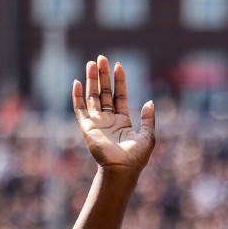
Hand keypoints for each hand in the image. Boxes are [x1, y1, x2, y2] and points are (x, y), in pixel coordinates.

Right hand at [71, 56, 154, 171]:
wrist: (122, 170)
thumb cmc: (136, 157)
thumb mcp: (148, 136)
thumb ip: (148, 119)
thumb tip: (150, 102)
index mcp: (123, 121)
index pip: (119, 96)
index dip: (119, 81)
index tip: (118, 65)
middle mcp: (108, 120)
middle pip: (104, 92)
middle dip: (103, 76)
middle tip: (102, 58)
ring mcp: (97, 122)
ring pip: (92, 96)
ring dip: (92, 80)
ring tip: (91, 63)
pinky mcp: (87, 127)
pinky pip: (79, 109)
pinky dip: (77, 96)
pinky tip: (77, 82)